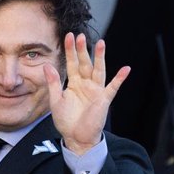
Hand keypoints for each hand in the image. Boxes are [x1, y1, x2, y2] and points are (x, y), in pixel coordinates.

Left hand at [44, 33, 129, 154]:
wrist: (76, 138)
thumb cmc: (66, 120)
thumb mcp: (56, 100)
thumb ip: (53, 83)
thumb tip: (47, 65)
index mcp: (74, 83)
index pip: (72, 63)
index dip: (70, 50)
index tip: (68, 36)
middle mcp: (86, 84)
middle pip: (85, 63)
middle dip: (83, 50)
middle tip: (80, 36)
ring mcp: (96, 90)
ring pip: (99, 70)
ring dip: (100, 57)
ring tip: (101, 43)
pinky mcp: (104, 99)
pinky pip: (113, 87)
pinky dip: (120, 79)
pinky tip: (126, 69)